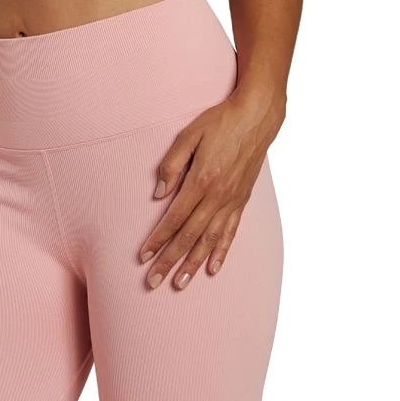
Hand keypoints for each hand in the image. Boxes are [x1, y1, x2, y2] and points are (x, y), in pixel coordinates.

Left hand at [138, 85, 283, 290]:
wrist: (256, 117)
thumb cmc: (219, 122)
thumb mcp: (189, 135)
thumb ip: (172, 165)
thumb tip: (158, 194)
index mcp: (201, 180)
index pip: (174, 218)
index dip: (158, 239)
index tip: (143, 256)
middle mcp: (217, 196)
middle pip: (189, 236)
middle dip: (169, 260)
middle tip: (153, 282)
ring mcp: (232, 201)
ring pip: (210, 241)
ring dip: (193, 263)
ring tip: (180, 283)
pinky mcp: (242, 201)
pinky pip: (231, 233)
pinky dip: (221, 253)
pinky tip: (212, 268)